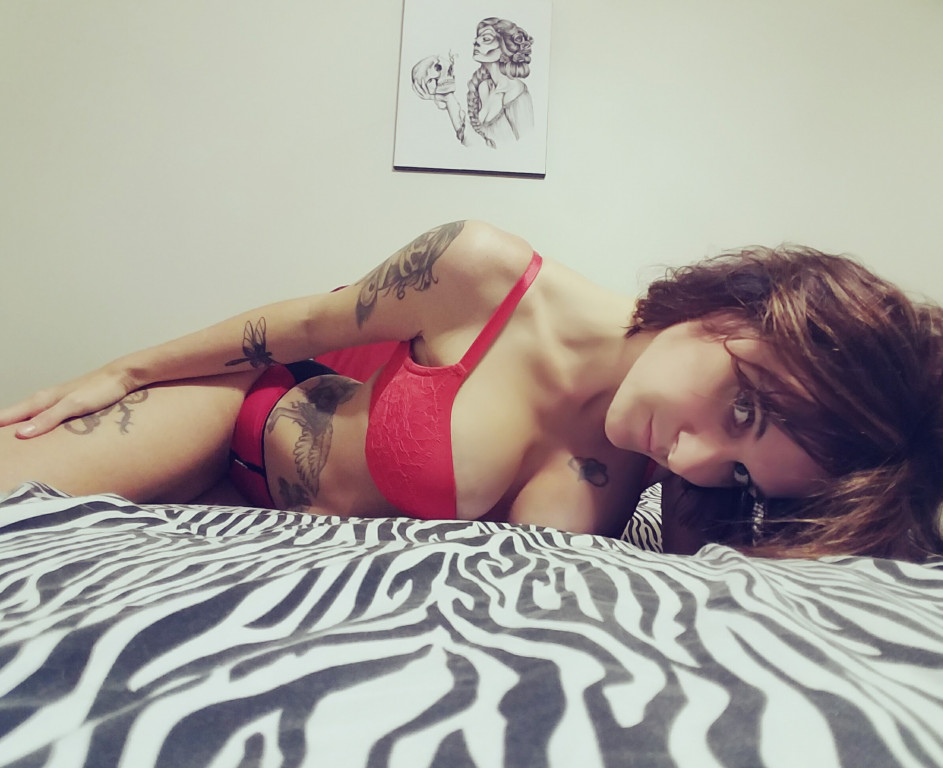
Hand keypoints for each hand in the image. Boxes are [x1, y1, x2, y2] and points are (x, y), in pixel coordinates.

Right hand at [0, 365, 135, 437]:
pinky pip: (44, 419)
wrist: (123, 376)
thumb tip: (20, 434)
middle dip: (3, 427)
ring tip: (8, 442)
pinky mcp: (68, 407)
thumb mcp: (74, 405)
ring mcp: (56, 403)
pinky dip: (34, 427)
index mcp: (41, 400)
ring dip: (17, 427)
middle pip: (15, 416)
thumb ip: (49, 418)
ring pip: (28, 417)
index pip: (8, 415)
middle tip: (0, 449)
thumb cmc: (100, 389)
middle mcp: (45, 400)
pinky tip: (37, 435)